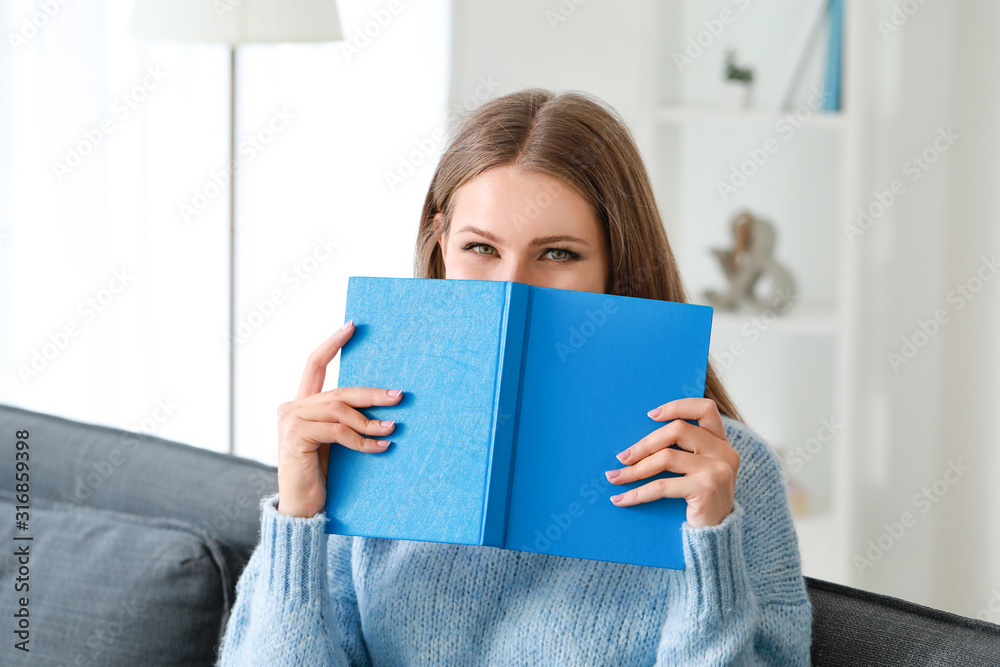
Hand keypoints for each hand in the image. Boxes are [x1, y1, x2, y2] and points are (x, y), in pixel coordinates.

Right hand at [275, 320, 403, 517]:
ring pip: (339, 409)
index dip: (332, 343)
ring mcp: (290, 421)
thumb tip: (382, 401)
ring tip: (393, 427)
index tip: (352, 325)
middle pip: (338, 390)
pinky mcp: (295, 437)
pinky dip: (362, 439)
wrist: (301, 509)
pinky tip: (380, 446)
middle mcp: (291, 408)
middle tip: (398, 395)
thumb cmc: (321, 474)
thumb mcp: (335, 441)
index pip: (314, 364)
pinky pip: (337, 432)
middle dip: (371, 392)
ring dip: (370, 420)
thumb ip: (344, 419)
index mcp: (301, 404)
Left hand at [604, 397, 738, 527]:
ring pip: (666, 457)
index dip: (677, 406)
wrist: (714, 538)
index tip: (650, 415)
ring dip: (635, 469)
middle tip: (622, 457)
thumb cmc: (699, 501)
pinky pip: (662, 485)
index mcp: (722, 443)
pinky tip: (622, 499)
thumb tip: (638, 441)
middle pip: (678, 430)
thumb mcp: (698, 470)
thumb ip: (685, 451)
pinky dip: (638, 493)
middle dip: (644, 443)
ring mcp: (717, 470)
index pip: (705, 409)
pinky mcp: (706, 489)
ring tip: (615, 477)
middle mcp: (724, 453)